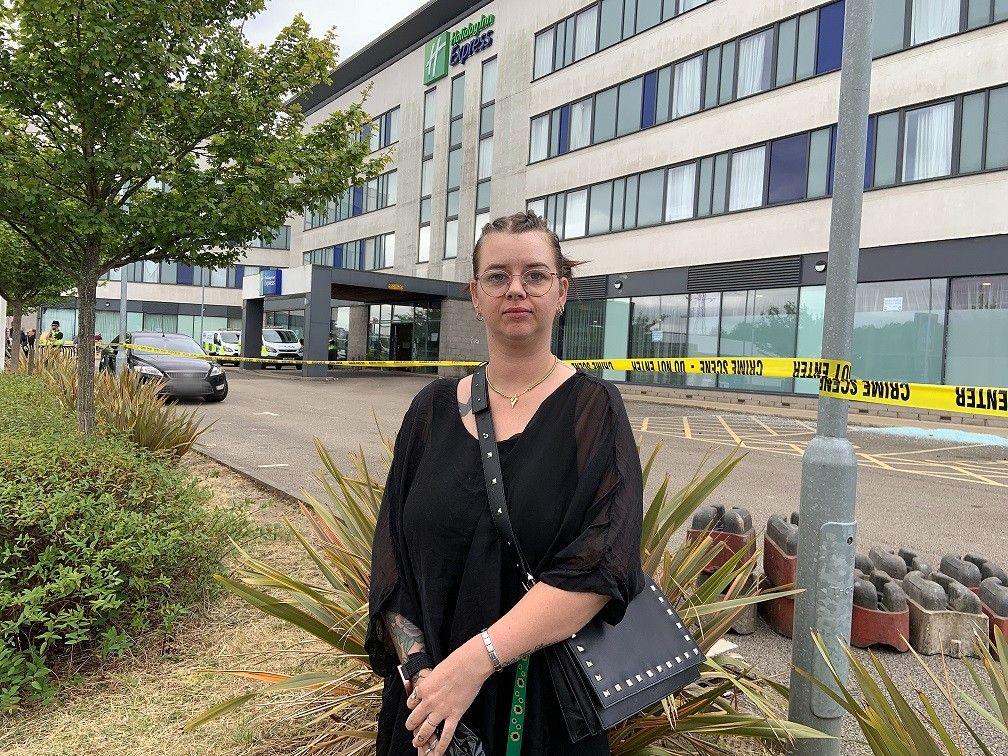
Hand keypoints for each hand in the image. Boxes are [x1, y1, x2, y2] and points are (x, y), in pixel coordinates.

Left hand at [406, 636, 493, 755]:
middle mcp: (428, 702)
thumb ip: (431, 682)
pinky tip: (437, 752)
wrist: (469, 665)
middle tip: (411, 728)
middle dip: (411, 725)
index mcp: (423, 689)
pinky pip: (446, 735)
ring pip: (426, 730)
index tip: (415, 708)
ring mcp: (441, 711)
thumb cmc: (455, 663)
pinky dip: (441, 746)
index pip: (411, 702)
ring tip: (417, 743)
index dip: (412, 706)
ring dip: (420, 739)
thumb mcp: (436, 671)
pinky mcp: (454, 715)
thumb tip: (432, 686)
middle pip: (414, 719)